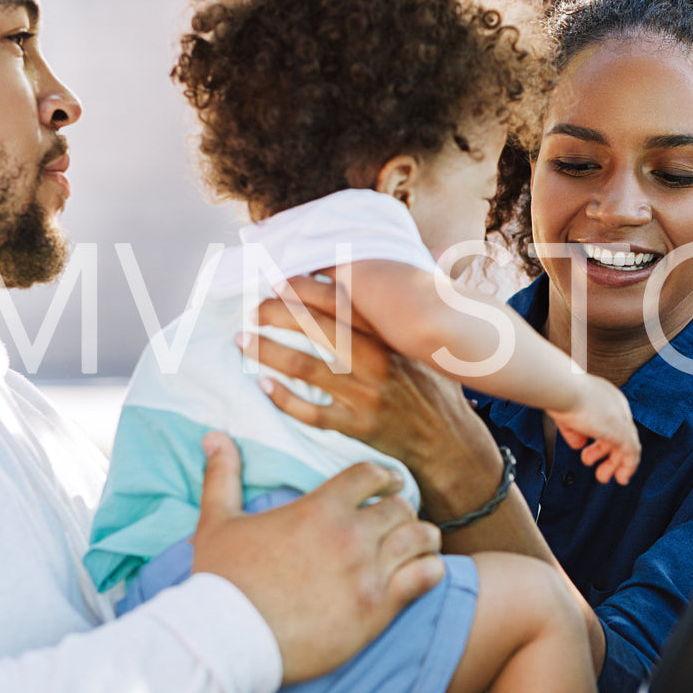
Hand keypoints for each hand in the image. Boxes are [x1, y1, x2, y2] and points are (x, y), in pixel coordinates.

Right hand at [189, 432, 443, 683]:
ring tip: (420, 545)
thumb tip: (215, 438)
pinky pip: (426, 577)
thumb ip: (223, 477)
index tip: (389, 485)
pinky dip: (431, 570)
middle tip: (399, 522)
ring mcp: (367, 571)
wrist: (229, 641)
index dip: (384, 477)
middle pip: (401, 507)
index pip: (370, 474)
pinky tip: (424, 573)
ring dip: (422, 539)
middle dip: (402, 511)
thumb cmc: (222, 582)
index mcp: (319, 508)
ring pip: (420, 538)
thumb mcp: (216, 522)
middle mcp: (350, 534)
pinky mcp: (377, 608)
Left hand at [243, 274, 506, 519]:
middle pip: (317, 330)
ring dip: (268, 352)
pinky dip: (285, 399)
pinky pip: (312, 413)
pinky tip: (264, 386)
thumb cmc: (437, 387)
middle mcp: (378, 362)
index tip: (279, 280)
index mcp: (392, 336)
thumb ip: (425, 302)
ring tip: (243, 341)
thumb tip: (436, 251)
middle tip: (253, 310)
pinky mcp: (358, 426)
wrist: (449, 441)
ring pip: (307, 368)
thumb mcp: (433, 341)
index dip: (307, 289)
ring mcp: (367, 395)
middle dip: (278, 315)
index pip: (343, 303)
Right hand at [548, 375, 640, 485]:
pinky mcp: (623, 431)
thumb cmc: (559, 395)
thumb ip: (574, 431)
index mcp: (604, 397)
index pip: (609, 421)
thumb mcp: (566, 416)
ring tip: (604, 477)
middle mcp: (616, 405)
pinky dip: (628, 467)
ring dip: (616, 464)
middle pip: (619, 433)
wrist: (563, 387)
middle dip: (606, 453)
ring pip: (627, 445)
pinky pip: (632, 453)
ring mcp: (621, 418)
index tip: (585, 451)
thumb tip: (579, 444)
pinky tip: (622, 478)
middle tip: (593, 466)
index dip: (600, 438)